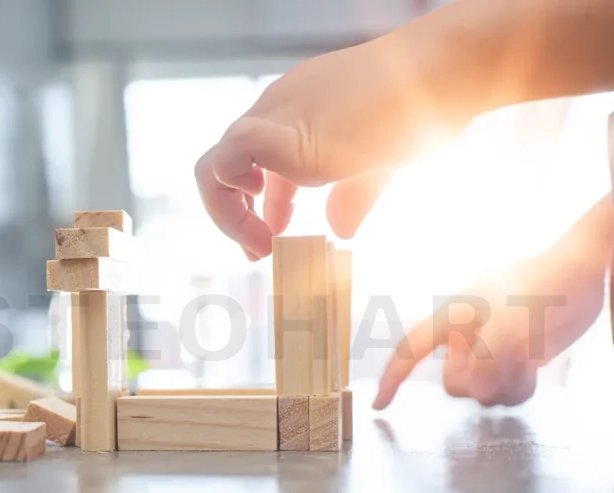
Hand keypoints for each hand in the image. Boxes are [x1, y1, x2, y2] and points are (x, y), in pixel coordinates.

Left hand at [195, 32, 467, 258]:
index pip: (256, 160)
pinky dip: (235, 196)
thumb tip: (340, 230)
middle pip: (227, 165)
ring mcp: (276, 118)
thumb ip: (354, 194)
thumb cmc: (428, 106)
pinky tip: (269, 218)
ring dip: (228, 214)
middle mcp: (279, 111)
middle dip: (235, 215)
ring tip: (262, 244)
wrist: (447, 71)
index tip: (274, 236)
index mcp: (300, 113)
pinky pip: (228, 160)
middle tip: (259, 250)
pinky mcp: (283, 134)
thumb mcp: (382, 159)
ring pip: (215, 165)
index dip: (258, 204)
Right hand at [374, 197, 613, 408]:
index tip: (379, 406)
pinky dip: (521, 387)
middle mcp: (464, 339)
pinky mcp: (512, 364)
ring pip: (482, 393)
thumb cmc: (541, 287)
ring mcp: (489, 353)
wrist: (581, 277)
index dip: (391, 379)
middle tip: (510, 358)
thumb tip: (477, 390)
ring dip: (507, 384)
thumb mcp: (510, 322)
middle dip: (480, 381)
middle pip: (452, 383)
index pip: (409, 351)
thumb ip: (488, 359)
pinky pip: (505, 394)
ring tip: (528, 358)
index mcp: (450, 319)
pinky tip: (533, 366)